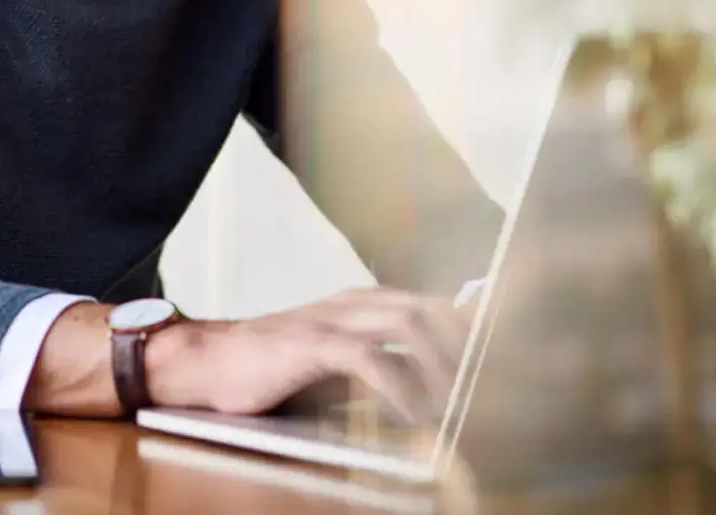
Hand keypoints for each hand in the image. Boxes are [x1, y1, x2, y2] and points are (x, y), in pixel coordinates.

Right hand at [146, 286, 472, 421]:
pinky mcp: (310, 343)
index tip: (508, 356)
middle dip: (468, 348)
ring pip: (408, 325)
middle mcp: (353, 302)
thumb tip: (437, 389)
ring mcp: (332, 318)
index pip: (434, 305)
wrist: (207, 362)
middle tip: (490, 390)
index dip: (474, 327)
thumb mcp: (338, 365)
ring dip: (442, 365)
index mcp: (363, 303)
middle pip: (431, 310)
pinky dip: (400, 384)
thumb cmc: (275, 370)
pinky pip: (369, 357)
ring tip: (459, 405)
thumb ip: (382, 365)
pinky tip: (415, 412)